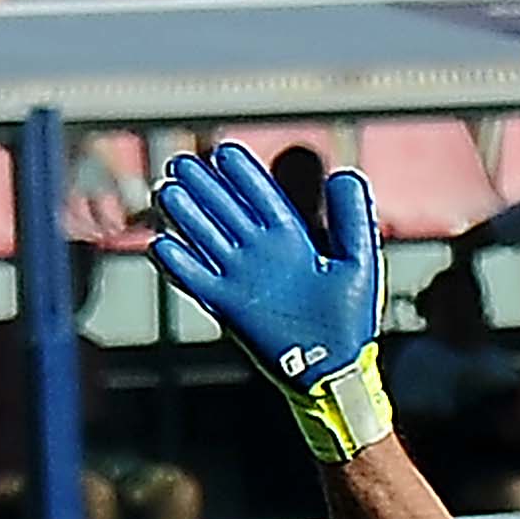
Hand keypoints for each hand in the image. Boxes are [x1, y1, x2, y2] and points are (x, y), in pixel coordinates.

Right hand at [153, 141, 388, 391]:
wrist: (334, 367)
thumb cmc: (350, 318)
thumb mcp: (358, 260)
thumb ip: (353, 218)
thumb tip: (344, 173)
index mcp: (292, 240)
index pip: (261, 198)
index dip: (243, 176)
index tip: (224, 151)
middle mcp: (262, 254)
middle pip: (226, 212)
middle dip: (206, 187)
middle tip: (181, 162)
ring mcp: (242, 279)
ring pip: (207, 239)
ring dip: (187, 217)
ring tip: (167, 191)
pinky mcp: (228, 306)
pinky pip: (197, 279)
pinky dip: (179, 264)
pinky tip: (161, 243)